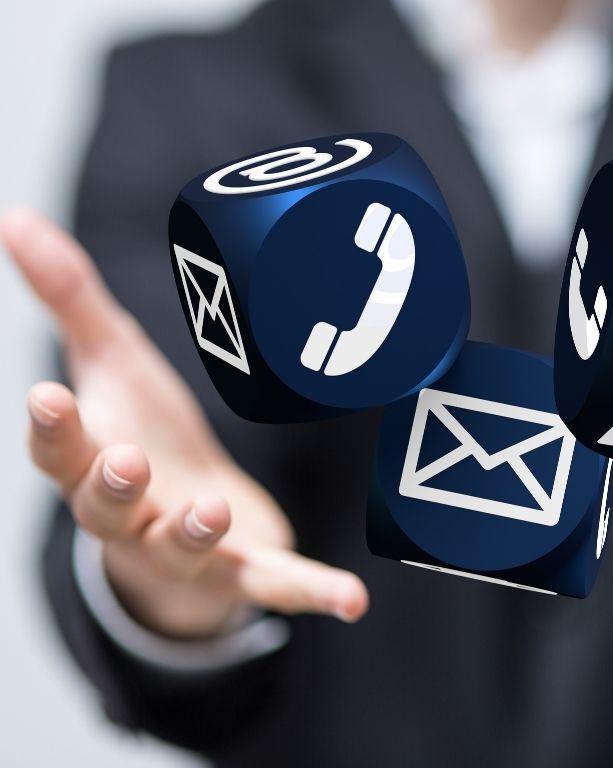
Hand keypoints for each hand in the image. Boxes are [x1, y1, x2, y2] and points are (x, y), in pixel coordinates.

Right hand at [1, 208, 368, 638]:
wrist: (188, 513)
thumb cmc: (143, 435)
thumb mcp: (112, 365)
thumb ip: (72, 299)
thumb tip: (15, 216)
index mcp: (98, 462)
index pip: (62, 452)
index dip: (53, 430)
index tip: (46, 394)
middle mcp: (134, 517)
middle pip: (110, 510)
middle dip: (117, 487)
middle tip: (129, 461)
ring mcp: (190, 551)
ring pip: (184, 550)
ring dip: (196, 533)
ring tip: (212, 509)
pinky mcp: (246, 571)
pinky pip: (276, 586)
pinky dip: (312, 592)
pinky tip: (353, 600)